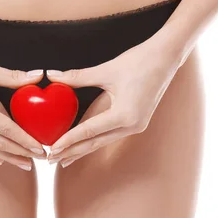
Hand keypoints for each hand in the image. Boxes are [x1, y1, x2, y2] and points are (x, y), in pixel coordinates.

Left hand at [46, 35, 183, 166]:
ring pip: (103, 141)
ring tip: (63, 157)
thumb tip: (51, 75)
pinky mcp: (137, 121)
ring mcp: (137, 125)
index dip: (69, 140)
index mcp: (125, 115)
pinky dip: (95, 139)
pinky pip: (111, 134)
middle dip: (73, 152)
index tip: (52, 149)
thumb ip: (77, 76)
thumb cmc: (138, 61)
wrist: (166, 57)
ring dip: (83, 149)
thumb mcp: (105, 70)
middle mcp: (132, 125)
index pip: (89, 132)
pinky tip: (82, 143)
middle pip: (96, 143)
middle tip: (51, 160)